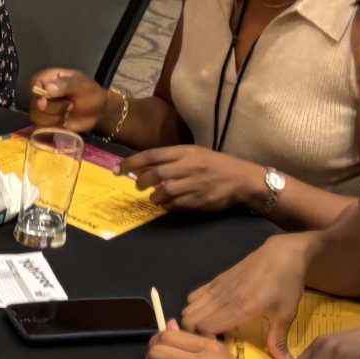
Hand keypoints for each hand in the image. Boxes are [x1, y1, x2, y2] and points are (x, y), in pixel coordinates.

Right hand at [26, 67, 106, 133]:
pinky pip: (40, 127)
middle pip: (35, 102)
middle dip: (52, 108)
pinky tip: (64, 123)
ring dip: (54, 118)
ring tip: (67, 113)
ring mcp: (42, 108)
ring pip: (37, 117)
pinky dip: (53, 127)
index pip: (34, 82)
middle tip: (69, 105)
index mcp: (49, 78)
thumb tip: (47, 88)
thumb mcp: (82, 86)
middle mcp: (42, 92)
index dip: (38, 93)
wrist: (98, 112)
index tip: (46, 100)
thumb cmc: (90, 94)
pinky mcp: (45, 122)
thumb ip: (65, 85)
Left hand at [125, 145, 265, 212]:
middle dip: (141, 183)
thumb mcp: (194, 154)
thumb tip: (142, 168)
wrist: (242, 178)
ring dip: (154, 197)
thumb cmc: (215, 165)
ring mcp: (194, 184)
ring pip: (164, 192)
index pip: (152, 155)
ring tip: (155, 197)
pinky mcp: (199, 200)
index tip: (117, 170)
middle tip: (138, 187)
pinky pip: (176, 205)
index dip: (131, 162)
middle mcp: (188, 166)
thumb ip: (170, 160)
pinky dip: (168, 206)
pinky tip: (169, 204)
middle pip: (155, 175)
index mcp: (185, 152)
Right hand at [180, 234, 308, 358]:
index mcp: (239, 309)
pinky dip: (194, 308)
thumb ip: (278, 339)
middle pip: (189, 320)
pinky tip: (210, 314)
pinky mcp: (216, 280)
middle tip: (210, 342)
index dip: (204, 341)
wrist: (282, 253)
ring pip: (188, 308)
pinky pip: (194, 296)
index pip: (204, 328)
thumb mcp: (286, 314)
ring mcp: (216, 287)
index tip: (217, 349)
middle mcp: (222, 299)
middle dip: (193, 334)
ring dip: (192, 321)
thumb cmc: (287, 284)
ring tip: (208, 330)